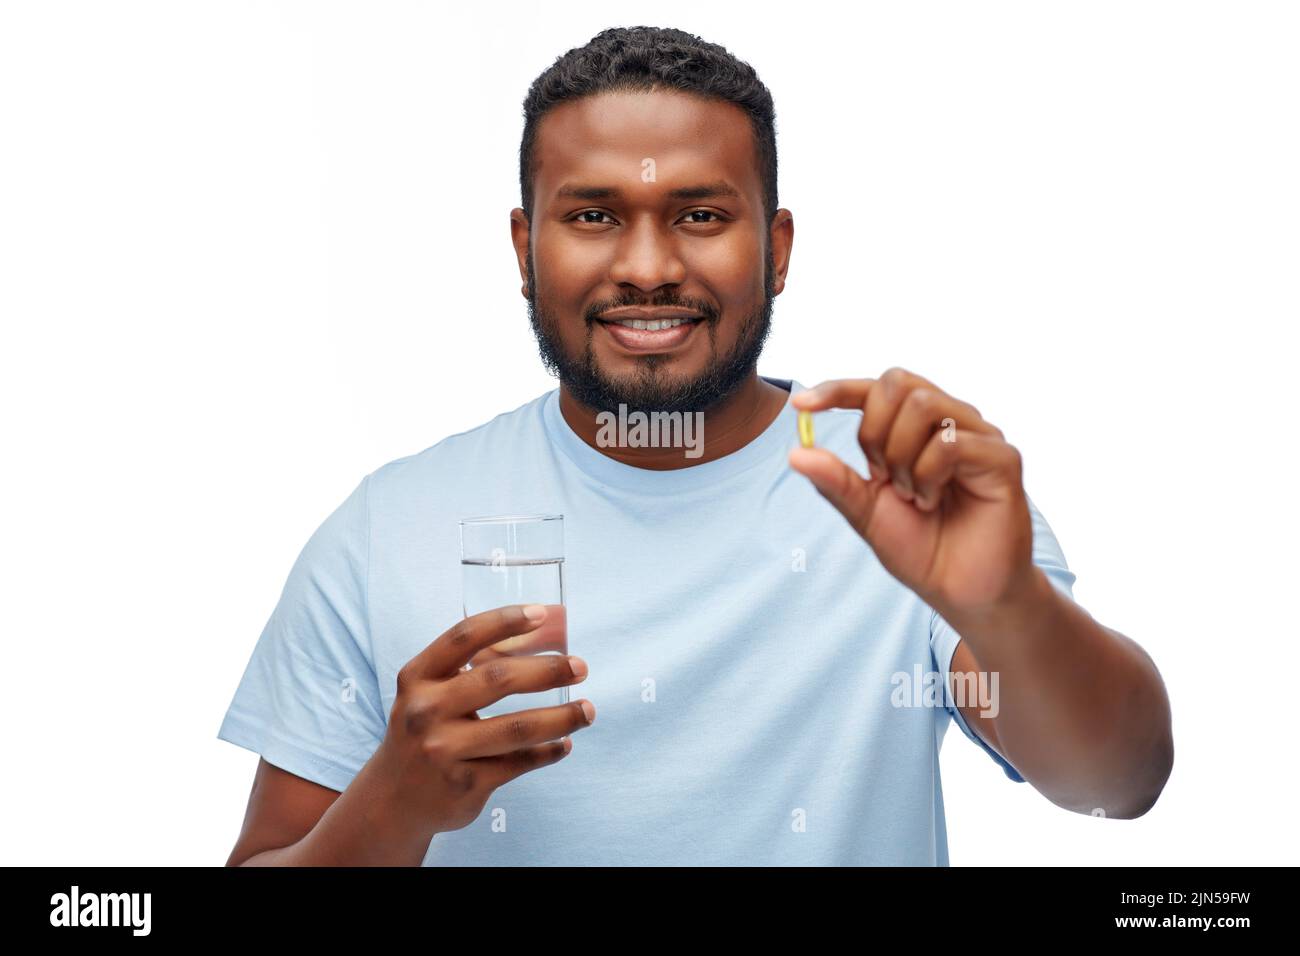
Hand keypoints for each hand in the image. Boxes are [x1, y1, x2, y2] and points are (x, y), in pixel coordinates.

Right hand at [375, 604, 594, 835]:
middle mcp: (425, 711)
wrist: (391, 801)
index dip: (504, 621)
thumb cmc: (423, 732)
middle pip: (498, 679)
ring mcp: (444, 751)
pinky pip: (520, 763)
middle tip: (580, 667)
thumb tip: (537, 636)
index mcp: (417, 678)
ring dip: (562, 717)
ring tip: (588, 710)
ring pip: (518, 728)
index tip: (542, 613)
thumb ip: (467, 669)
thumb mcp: (427, 694)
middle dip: (548, 670)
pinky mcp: (465, 785)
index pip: (464, 637)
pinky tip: (564, 743)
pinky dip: (549, 752)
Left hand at [788, 367, 1035, 614]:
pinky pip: (950, 442)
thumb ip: (835, 481)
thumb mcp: (866, 512)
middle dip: (873, 431)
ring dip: (901, 456)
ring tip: (910, 496)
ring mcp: (979, 436)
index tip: (801, 404)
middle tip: (881, 478)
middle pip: (897, 384)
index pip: (876, 388)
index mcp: (917, 428)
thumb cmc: (921, 548)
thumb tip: (796, 452)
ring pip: (923, 405)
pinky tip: (929, 503)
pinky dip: (927, 475)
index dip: (837, 389)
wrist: (960, 592)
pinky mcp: (1002, 458)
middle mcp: (950, 421)